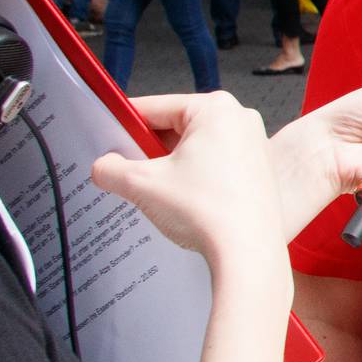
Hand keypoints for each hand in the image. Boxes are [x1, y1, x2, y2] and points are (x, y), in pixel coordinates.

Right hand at [92, 93, 286, 269]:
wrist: (247, 253)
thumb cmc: (208, 212)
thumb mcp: (142, 184)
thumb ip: (111, 169)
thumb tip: (103, 166)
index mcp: (215, 109)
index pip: (154, 107)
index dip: (125, 125)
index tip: (108, 138)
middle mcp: (240, 120)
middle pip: (175, 127)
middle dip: (149, 150)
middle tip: (130, 173)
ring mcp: (253, 145)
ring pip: (194, 148)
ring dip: (170, 167)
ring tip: (157, 192)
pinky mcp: (258, 170)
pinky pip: (214, 164)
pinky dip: (193, 178)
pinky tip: (182, 201)